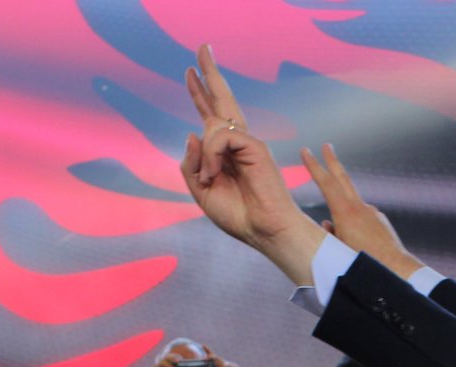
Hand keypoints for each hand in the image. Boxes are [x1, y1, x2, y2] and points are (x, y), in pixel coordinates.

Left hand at [182, 45, 322, 280]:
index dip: (200, 94)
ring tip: (211, 180)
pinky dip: (212, 156)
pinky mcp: (255, 146)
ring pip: (213, 126)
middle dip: (209, 74)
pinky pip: (220, 137)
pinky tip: (215, 175)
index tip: (191, 72)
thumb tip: (192, 132)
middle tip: (202, 46)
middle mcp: (238, 144)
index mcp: (226, 153)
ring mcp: (248, 143)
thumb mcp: (202, 191)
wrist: (264, 231)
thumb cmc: (239, 216)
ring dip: (205, 156)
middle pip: (221, 100)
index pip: (211, 116)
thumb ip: (192, 165)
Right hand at [299, 144, 423, 277]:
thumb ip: (330, 234)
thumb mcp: (338, 249)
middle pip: (343, 179)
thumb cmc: (364, 263)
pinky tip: (359, 245)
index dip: (314, 166)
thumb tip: (326, 225)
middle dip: (332, 161)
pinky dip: (356, 226)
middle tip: (327, 146)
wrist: (395, 269)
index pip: (326, 183)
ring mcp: (372, 213)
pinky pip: (363, 219)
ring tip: (345, 240)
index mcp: (345, 213)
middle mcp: (360, 208)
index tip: (306, 151)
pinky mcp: (380, 221)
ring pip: (352, 205)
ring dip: (343, 211)